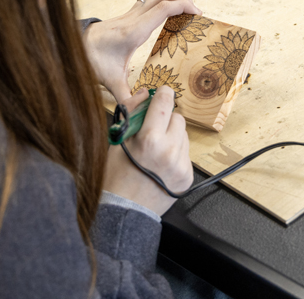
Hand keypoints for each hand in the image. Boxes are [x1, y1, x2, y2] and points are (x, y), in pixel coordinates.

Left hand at [83, 0, 200, 101]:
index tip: (197, 14)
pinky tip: (168, 10)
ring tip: (186, 7)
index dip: (183, 6)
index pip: (162, 8)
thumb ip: (126, 96)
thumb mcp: (110, 81)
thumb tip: (143, 106)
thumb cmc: (91, 60)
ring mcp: (129, 14)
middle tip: (197, 11)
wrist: (73, 46)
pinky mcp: (127, 15)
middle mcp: (133, 19)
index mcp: (134, 32)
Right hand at [103, 87, 192, 214]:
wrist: (125, 211)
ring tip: (155, 150)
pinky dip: (176, 152)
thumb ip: (132, 111)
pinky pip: (185, 152)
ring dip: (172, 136)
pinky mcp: (187, 175)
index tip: (161, 93)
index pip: (165, 102)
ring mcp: (181, 165)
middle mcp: (169, 151)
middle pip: (177, 117)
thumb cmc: (115, 174)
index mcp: (149, 139)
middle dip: (166, 119)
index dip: (163, 94)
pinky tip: (161, 163)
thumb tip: (146, 92)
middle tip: (152, 129)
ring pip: (184, 134)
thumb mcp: (118, 139)